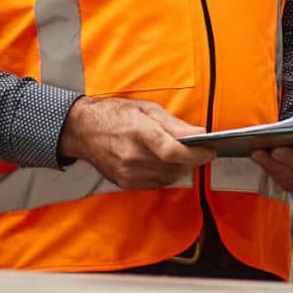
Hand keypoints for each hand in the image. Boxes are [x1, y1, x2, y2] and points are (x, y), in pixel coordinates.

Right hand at [59, 96, 204, 190]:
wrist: (83, 131)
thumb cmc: (115, 115)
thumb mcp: (147, 108)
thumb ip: (175, 124)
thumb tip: (200, 134)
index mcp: (139, 132)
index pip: (174, 151)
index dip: (197, 154)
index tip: (210, 150)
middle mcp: (133, 156)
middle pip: (175, 166)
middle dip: (193, 160)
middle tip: (201, 150)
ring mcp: (128, 173)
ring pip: (169, 177)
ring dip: (181, 168)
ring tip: (184, 154)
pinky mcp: (125, 183)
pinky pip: (157, 183)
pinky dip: (167, 174)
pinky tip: (166, 162)